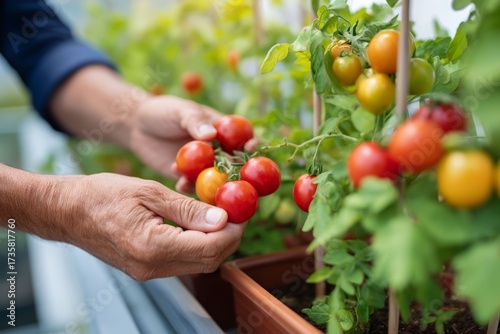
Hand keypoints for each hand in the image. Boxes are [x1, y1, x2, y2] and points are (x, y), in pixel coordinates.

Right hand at [51, 173, 244, 279]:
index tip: (242, 211)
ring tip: (220, 216)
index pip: (211, 247)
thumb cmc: (101, 195)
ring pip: (198, 264)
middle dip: (229, 238)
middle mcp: (152, 267)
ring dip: (215, 243)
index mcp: (153, 246)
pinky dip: (198, 245)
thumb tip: (223, 219)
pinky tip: (199, 226)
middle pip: (209, 261)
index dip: (233, 230)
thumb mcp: (149, 192)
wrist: (67, 211)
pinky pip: (182, 262)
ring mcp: (148, 272)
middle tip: (236, 213)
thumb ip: (188, 209)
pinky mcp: (145, 269)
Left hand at [129, 95, 257, 192]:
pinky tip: (181, 184)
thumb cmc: (163, 111)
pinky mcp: (187, 177)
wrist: (136, 126)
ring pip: (217, 179)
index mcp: (222, 130)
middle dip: (238, 173)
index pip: (244, 137)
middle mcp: (217, 150)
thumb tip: (212, 134)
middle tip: (234, 178)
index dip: (252, 143)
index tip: (250, 148)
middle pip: (236, 164)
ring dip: (215, 185)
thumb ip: (194, 121)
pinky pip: (194, 186)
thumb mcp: (179, 111)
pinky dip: (191, 188)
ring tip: (203, 184)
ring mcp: (203, 166)